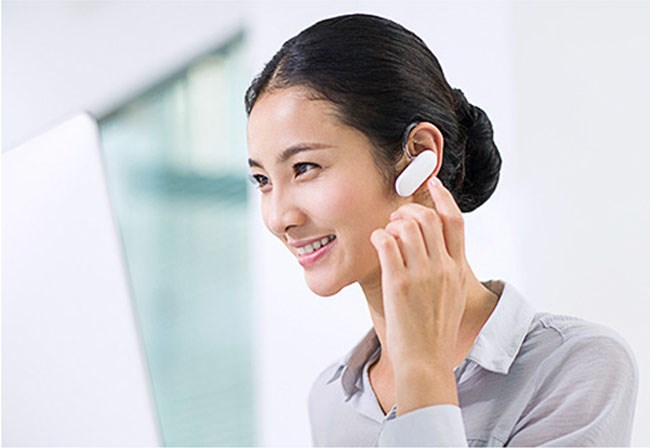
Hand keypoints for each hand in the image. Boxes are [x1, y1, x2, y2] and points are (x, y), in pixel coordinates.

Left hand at [370, 176, 469, 374]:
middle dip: (408, 209)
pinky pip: (386, 243)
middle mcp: (443, 267)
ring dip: (391, 223)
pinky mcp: (399, 283)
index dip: (443, 197)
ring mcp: (422, 274)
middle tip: (396, 217)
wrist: (426, 360)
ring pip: (406, 226)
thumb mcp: (452, 296)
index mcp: (458, 269)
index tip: (432, 184)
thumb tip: (435, 249)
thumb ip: (447, 270)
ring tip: (385, 234)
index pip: (454, 221)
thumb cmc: (435, 331)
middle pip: (427, 218)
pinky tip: (375, 242)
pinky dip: (378, 236)